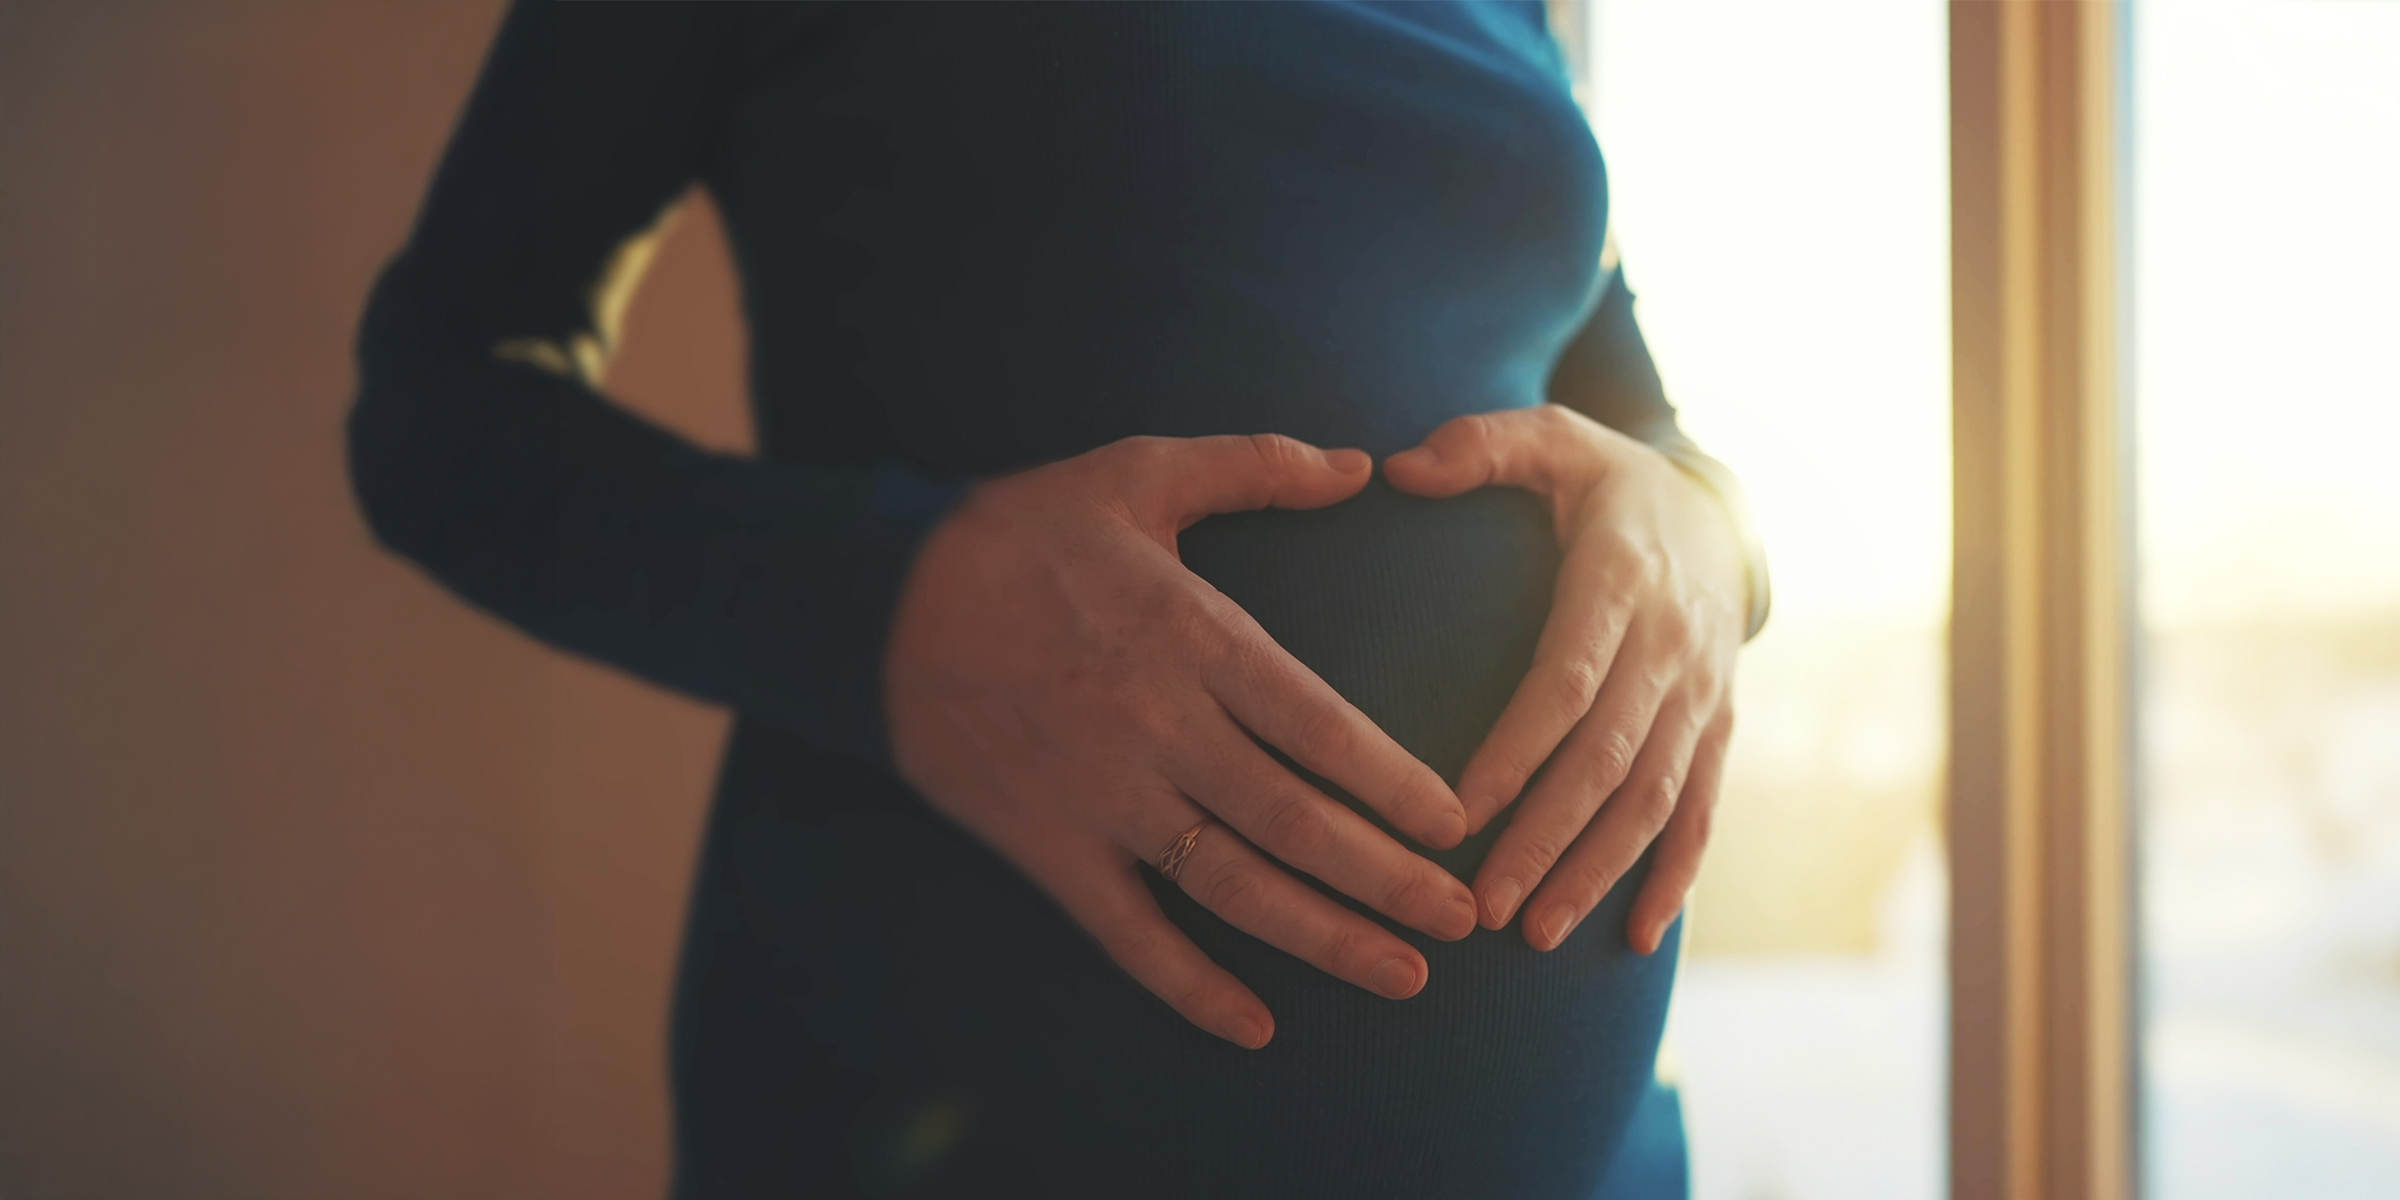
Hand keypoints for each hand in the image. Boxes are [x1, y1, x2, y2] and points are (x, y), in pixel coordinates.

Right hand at [885, 434, 1476, 1049]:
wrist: (874, 602)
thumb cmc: (1016, 533)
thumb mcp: (1136, 473)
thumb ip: (1253, 468)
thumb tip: (1360, 463)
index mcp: (1192, 638)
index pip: (1319, 726)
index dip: (1393, 782)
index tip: (1456, 825)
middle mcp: (1160, 728)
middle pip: (1295, 821)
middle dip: (1388, 878)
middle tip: (1462, 917)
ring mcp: (1102, 797)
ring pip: (1232, 885)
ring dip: (1323, 938)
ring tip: (1402, 974)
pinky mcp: (1048, 846)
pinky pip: (1127, 933)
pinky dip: (1189, 986)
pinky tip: (1254, 1026)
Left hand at [1384, 406, 1743, 955]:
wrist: (1719, 507)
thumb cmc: (1604, 479)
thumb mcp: (1549, 437)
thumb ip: (1477, 444)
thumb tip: (1398, 467)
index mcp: (1622, 578)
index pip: (1565, 680)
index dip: (1515, 752)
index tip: (1454, 812)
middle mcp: (1674, 644)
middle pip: (1607, 758)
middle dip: (1546, 837)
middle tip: (1482, 905)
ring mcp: (1704, 693)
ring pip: (1654, 798)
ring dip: (1598, 870)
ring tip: (1537, 933)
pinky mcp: (1718, 728)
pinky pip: (1701, 811)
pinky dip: (1675, 876)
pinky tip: (1634, 937)